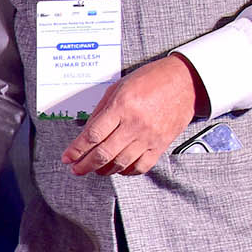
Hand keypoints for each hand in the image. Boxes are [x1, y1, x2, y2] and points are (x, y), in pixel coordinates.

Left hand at [61, 54, 206, 177]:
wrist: (185, 81)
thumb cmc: (150, 80)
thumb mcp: (119, 87)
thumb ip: (101, 111)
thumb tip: (86, 133)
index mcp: (122, 106)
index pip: (93, 135)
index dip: (77, 150)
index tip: (67, 157)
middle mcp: (135, 124)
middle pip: (104, 153)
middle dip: (85, 165)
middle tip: (76, 169)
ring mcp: (149, 136)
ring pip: (121, 163)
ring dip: (103, 170)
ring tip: (94, 169)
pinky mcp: (161, 145)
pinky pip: (141, 166)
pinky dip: (127, 171)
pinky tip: (118, 168)